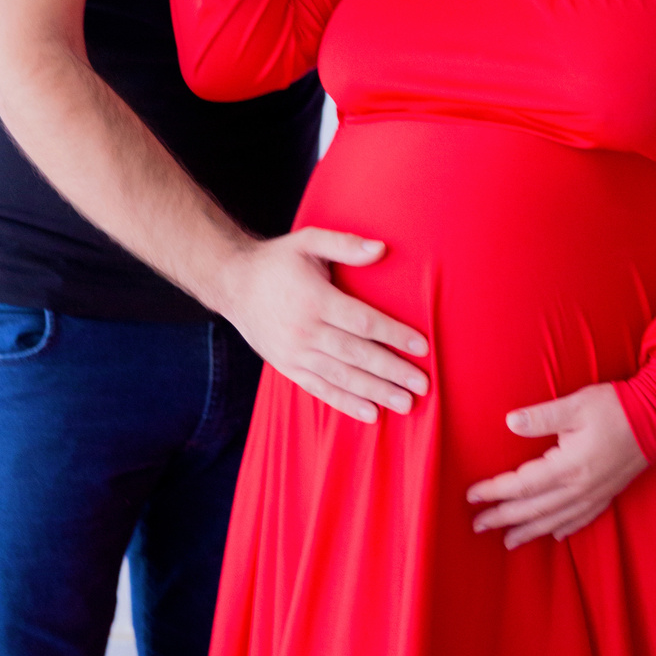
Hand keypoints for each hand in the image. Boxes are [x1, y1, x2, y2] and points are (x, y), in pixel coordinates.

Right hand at [216, 227, 429, 423]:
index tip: (423, 346)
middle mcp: (304, 330)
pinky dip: (345, 403)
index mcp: (314, 299)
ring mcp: (294, 353)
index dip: (394, 334)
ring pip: (341, 377)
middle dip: (392, 371)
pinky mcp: (287, 367)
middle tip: (423, 386)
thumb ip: (345, 244)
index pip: (362, 321)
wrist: (232, 284)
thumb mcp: (308, 241)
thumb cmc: (277, 261)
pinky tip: (370, 413)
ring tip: (405, 404)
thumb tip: (381, 249)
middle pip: (356, 355)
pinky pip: (320, 389)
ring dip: (375, 392)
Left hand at [466, 383, 648, 548]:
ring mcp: (596, 494)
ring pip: (556, 520)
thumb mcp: (576, 405)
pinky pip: (582, 518)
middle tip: (477, 526)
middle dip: (503, 518)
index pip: (522, 484)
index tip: (471, 496)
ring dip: (529, 531)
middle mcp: (580, 487)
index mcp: (569, 466)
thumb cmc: (616, 407)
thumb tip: (510, 422)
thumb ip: (542, 416)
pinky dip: (564, 528)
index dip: (495, 491)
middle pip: (534, 509)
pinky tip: (554, 535)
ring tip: (508, 541)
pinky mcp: (609, 493)